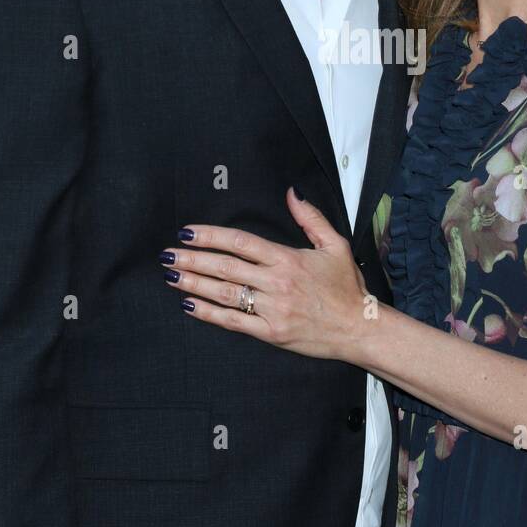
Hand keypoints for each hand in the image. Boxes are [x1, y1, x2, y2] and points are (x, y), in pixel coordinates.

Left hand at [159, 187, 371, 360]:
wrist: (359, 328)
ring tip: (171, 276)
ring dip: (194, 284)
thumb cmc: (348, 287)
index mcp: (288, 259)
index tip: (188, 232)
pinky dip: (209, 314)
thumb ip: (311, 219)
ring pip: (225, 293)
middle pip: (225, 267)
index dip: (210, 236)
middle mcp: (277, 283)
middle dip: (192, 259)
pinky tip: (190, 305)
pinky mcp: (271, 333)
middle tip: (167, 255)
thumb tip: (292, 193)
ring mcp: (273, 309)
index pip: (240, 242)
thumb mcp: (336, 246)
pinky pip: (233, 321)